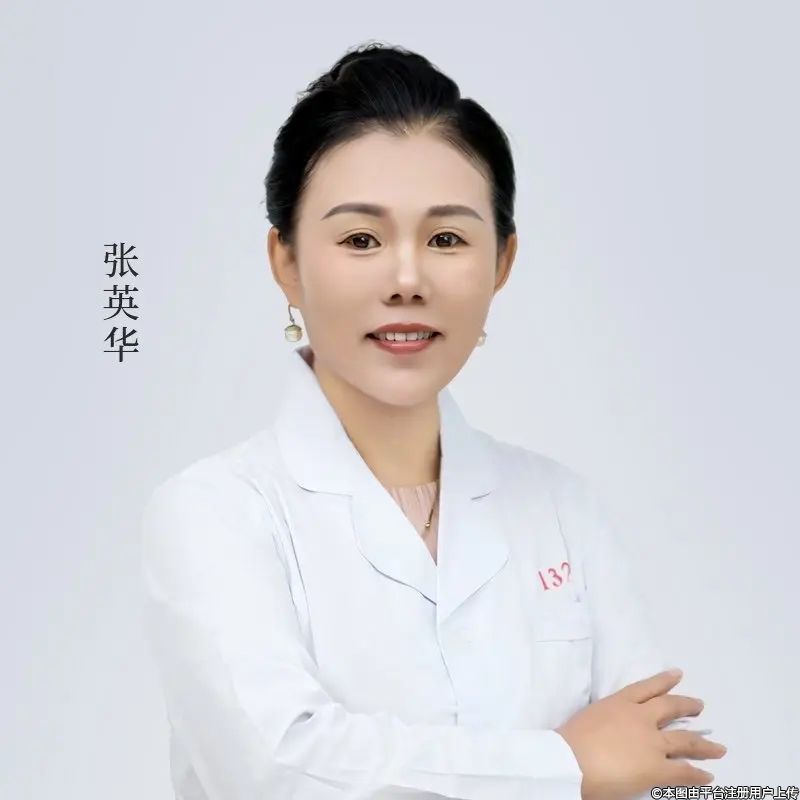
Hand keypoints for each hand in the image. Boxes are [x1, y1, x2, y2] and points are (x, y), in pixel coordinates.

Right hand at [555, 669, 726, 799]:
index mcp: (619, 703)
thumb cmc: (570, 740)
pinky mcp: (657, 769)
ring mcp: (652, 743)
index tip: (677, 674)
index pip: (646, 688)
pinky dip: (697, 774)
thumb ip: (606, 720)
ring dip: (704, 744)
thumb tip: (612, 730)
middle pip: (670, 708)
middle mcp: (640, 718)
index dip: (663, 681)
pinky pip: (683, 771)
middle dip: (687, 706)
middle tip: (700, 706)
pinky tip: (707, 776)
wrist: (571, 761)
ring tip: (718, 748)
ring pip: (685, 740)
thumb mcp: (590, 718)